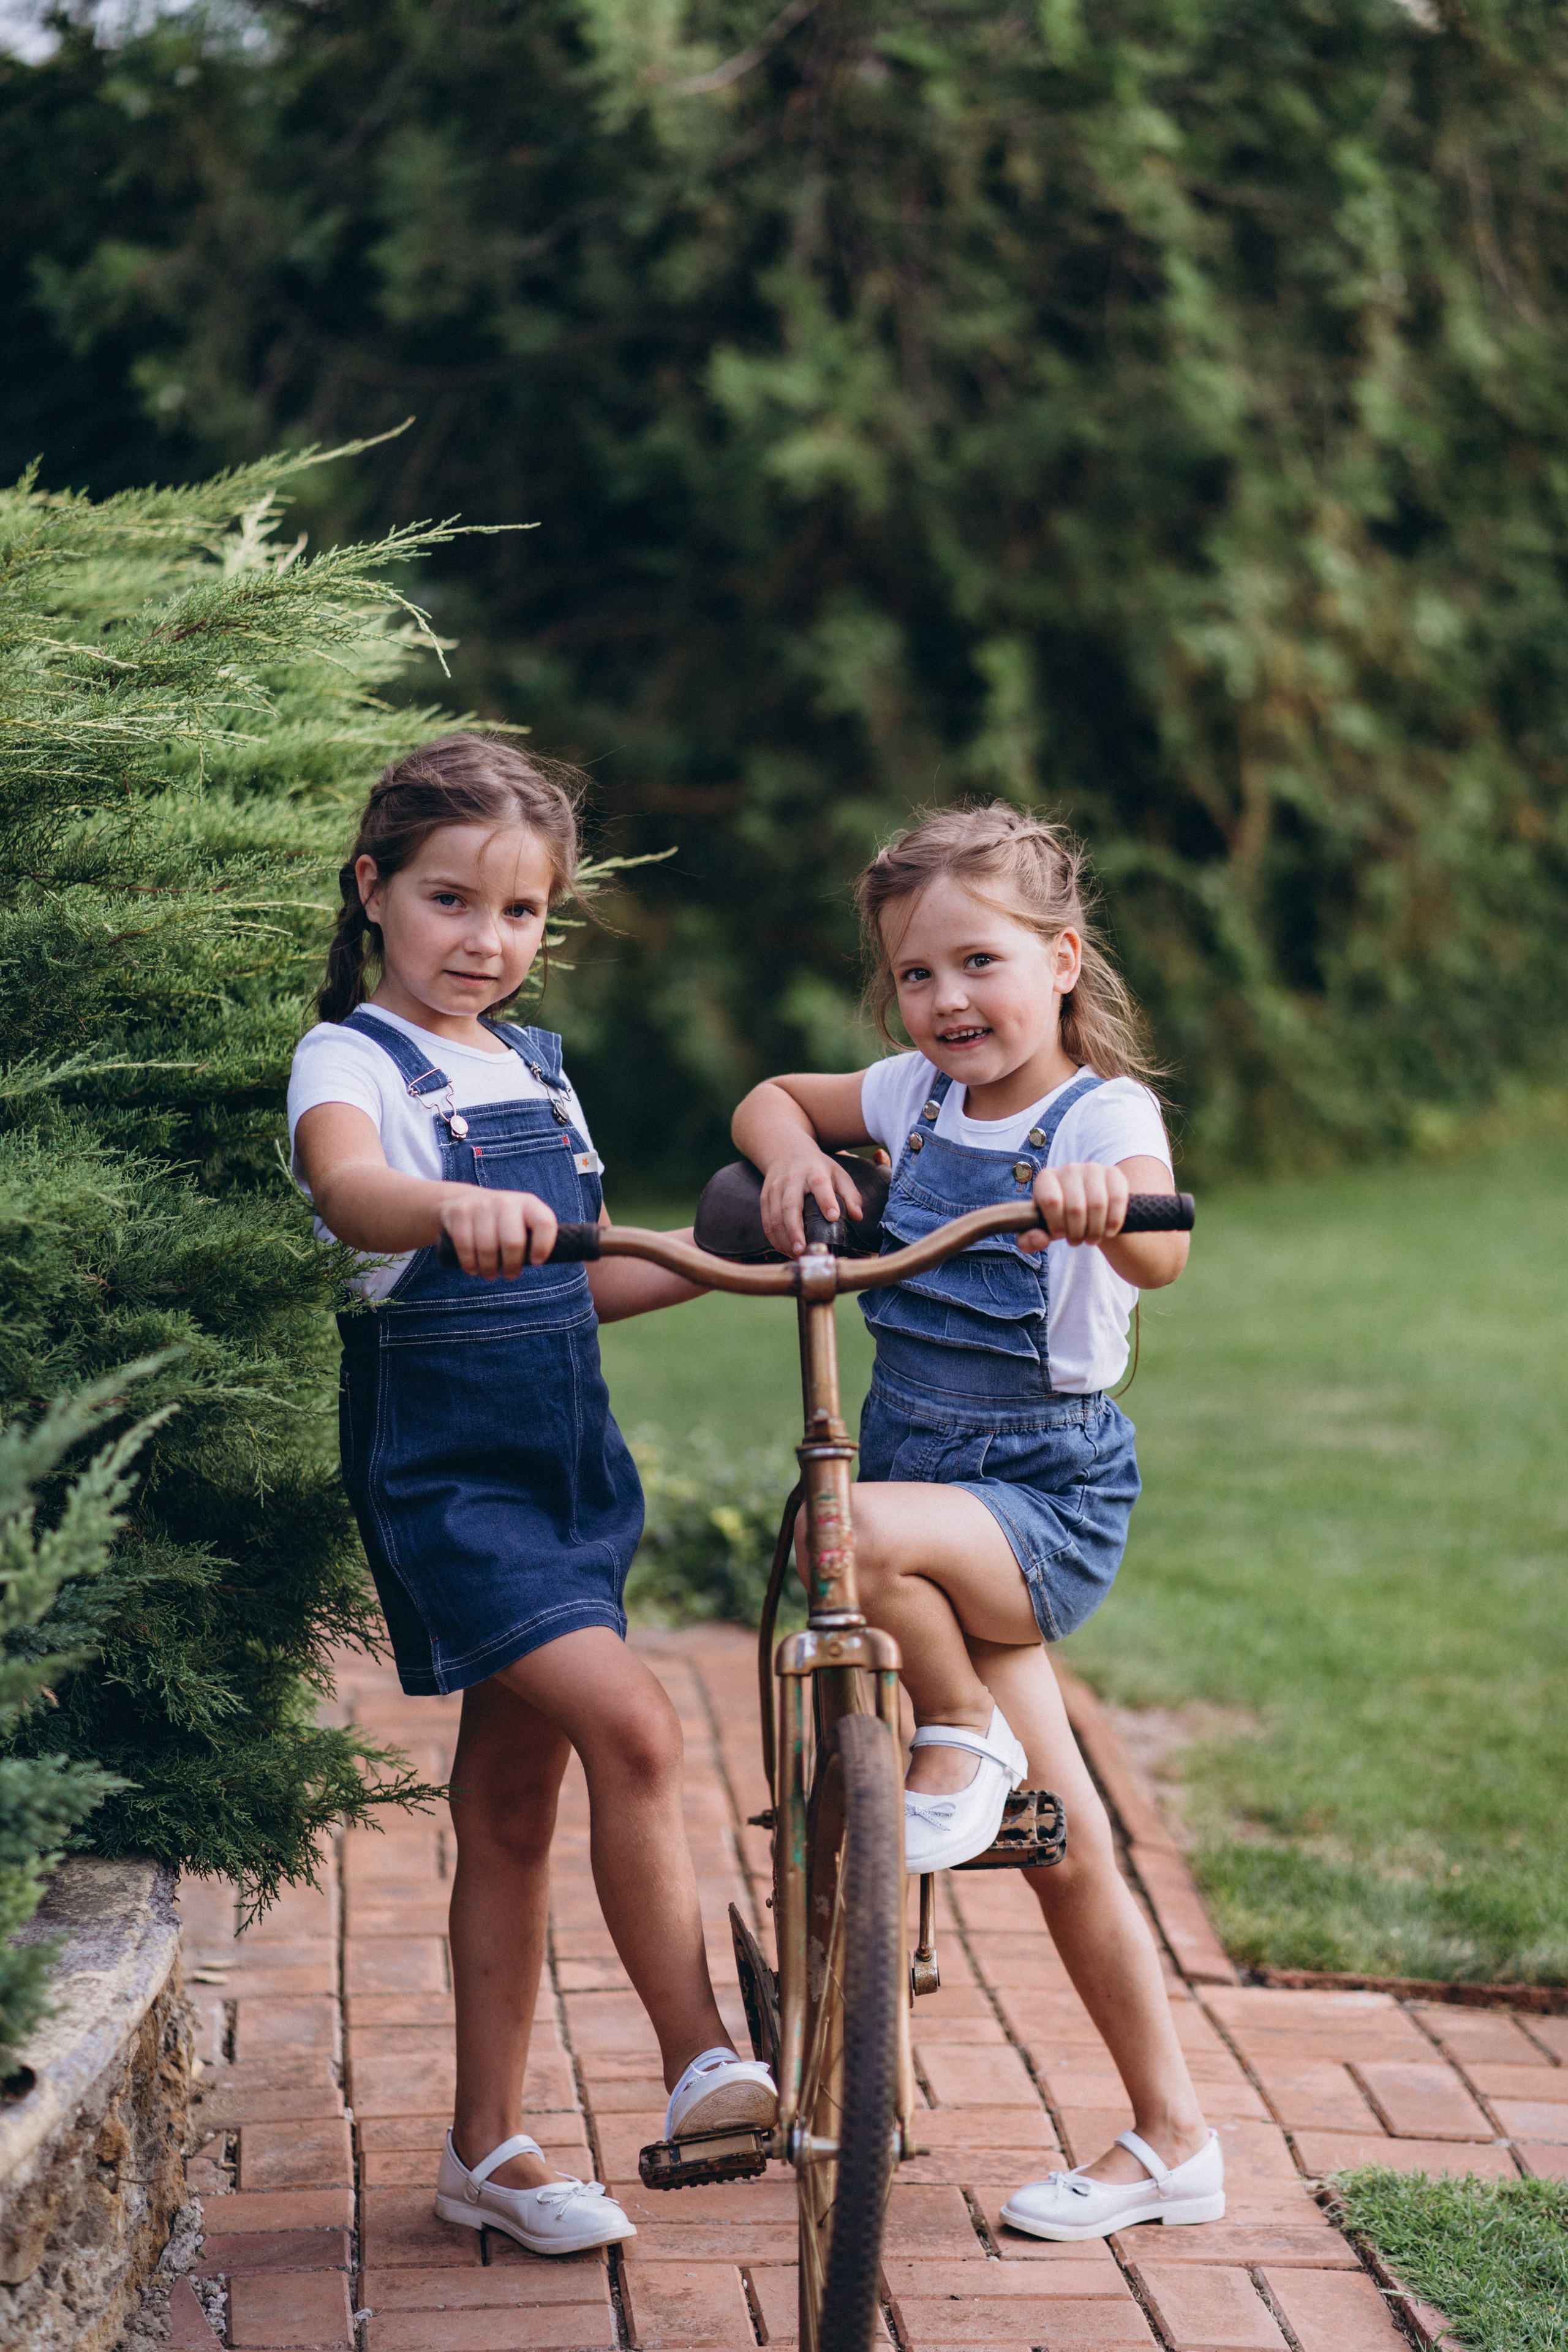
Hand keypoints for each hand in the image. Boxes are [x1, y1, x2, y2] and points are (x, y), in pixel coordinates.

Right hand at [439, 1186, 558, 1277]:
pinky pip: (465, 1248)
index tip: (537, 1261)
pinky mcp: (459, 1213)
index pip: (545, 1223)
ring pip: (488, 1249)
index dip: (544, 1246)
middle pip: (514, 1242)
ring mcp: (481, 1206)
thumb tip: (569, 1258)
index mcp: (529, 1204)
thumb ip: (539, 1237)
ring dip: (489, 1270)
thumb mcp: (523, 1221)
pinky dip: (470, 1265)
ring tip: (491, 1274)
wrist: (463, 1200)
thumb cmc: (503, 1222)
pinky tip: (474, 1269)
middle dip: (511, 1266)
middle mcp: (506, 1201)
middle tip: (510, 1275)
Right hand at [759, 1150, 861, 1257]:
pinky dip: (774, 1239)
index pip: (820, 1185)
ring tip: (796, 1254)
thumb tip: (857, 1217)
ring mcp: (775, 1189)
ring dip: (783, 1239)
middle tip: (802, 1249)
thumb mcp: (838, 1174)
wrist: (786, 1151)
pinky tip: (785, 1250)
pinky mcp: (765, 1198)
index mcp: (814, 1172)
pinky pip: (766, 1221)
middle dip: (795, 1229)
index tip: (833, 1217)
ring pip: (774, 1217)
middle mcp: (792, 1180)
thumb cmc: (817, 1168)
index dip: (826, 1201)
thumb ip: (850, 1195)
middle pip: (790, 1206)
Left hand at [1022, 1161, 1128, 1253]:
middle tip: (1077, 1241)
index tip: (1060, 1235)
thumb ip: (1029, 1240)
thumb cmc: (1059, 1220)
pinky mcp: (1114, 1174)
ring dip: (1095, 1230)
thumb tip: (1040, 1239)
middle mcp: (1069, 1168)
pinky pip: (1117, 1199)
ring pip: (1098, 1205)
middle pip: (1076, 1207)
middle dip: (1077, 1233)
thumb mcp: (1041, 1231)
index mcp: (1046, 1178)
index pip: (1051, 1201)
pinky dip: (1114, 1221)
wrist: (1087, 1209)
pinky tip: (1108, 1231)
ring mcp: (1093, 1168)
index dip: (1057, 1225)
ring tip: (1091, 1238)